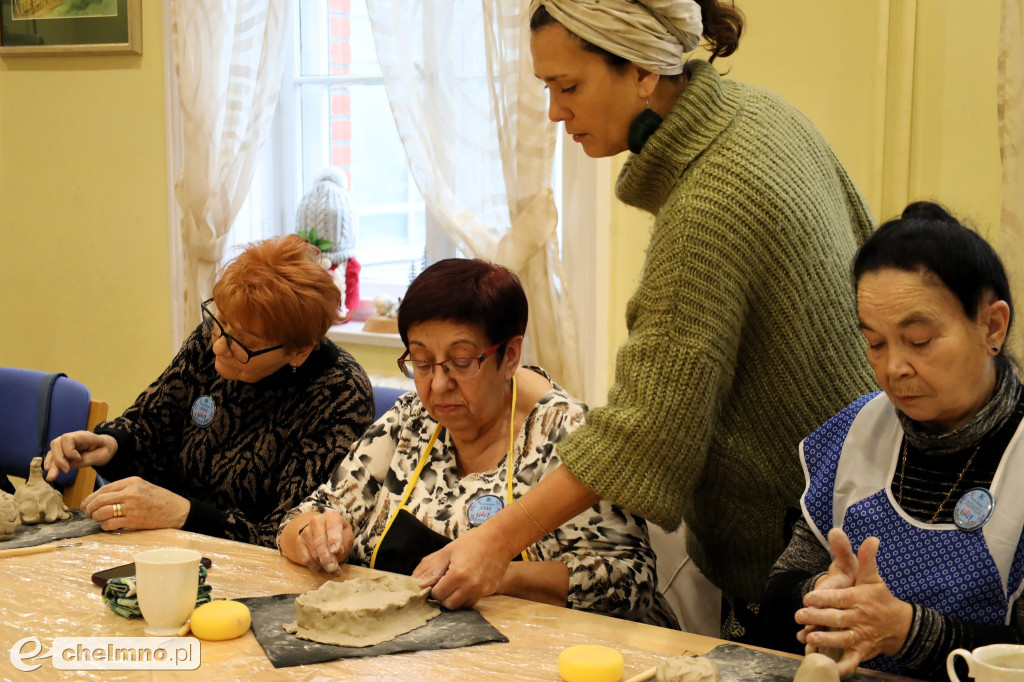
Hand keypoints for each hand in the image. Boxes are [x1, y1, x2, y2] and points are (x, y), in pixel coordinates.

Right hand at [44, 431, 117, 480]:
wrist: (105, 447)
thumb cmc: (105, 449)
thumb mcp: (102, 455)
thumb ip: (87, 459)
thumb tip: (70, 464)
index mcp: (83, 436)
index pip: (68, 438)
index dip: (69, 450)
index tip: (78, 459)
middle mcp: (71, 438)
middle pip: (56, 443)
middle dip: (58, 459)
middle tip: (66, 471)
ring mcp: (65, 444)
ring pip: (52, 450)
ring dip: (52, 464)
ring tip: (52, 477)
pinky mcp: (63, 451)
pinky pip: (52, 455)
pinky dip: (50, 462)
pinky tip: (49, 470)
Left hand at [82, 477, 189, 531]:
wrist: (176, 510)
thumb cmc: (159, 498)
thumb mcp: (143, 486)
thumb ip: (124, 489)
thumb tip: (102, 497)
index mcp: (132, 482)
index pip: (105, 489)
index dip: (91, 497)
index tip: (86, 503)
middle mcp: (131, 493)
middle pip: (101, 500)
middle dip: (90, 508)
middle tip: (87, 513)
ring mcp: (132, 507)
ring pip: (103, 512)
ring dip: (96, 517)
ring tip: (96, 519)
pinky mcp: (134, 521)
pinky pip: (111, 523)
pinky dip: (105, 526)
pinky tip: (106, 526)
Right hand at [287, 511, 352, 573]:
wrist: (326, 531)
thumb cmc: (340, 533)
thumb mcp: (347, 535)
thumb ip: (344, 542)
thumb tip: (336, 552)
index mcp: (331, 516)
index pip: (332, 527)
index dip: (334, 540)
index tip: (335, 551)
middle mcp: (316, 521)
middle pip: (320, 543)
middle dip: (327, 558)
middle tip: (333, 568)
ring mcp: (306, 531)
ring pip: (313, 553)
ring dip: (323, 565)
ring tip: (333, 570)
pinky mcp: (299, 542)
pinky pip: (305, 559)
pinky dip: (315, 567)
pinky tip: (322, 569)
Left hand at [412, 521, 516, 609]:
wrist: (499, 539)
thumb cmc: (471, 542)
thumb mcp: (447, 551)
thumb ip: (430, 569)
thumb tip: (416, 583)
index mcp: (458, 574)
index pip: (437, 594)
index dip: (433, 588)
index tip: (436, 581)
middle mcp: (470, 586)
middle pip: (448, 604)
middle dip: (443, 596)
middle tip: (444, 584)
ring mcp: (482, 590)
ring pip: (461, 606)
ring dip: (454, 599)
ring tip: (455, 585)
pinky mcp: (489, 591)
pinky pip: (473, 601)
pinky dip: (466, 597)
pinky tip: (466, 585)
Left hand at [795, 531, 912, 675]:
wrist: (900, 625)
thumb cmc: (880, 598)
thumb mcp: (872, 578)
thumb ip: (866, 559)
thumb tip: (871, 539)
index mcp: (859, 599)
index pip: (839, 598)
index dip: (824, 598)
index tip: (808, 598)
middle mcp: (859, 618)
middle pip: (836, 619)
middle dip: (818, 618)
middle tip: (799, 616)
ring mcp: (861, 637)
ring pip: (842, 639)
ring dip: (826, 640)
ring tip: (809, 638)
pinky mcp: (861, 652)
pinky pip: (851, 661)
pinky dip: (842, 666)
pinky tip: (829, 668)